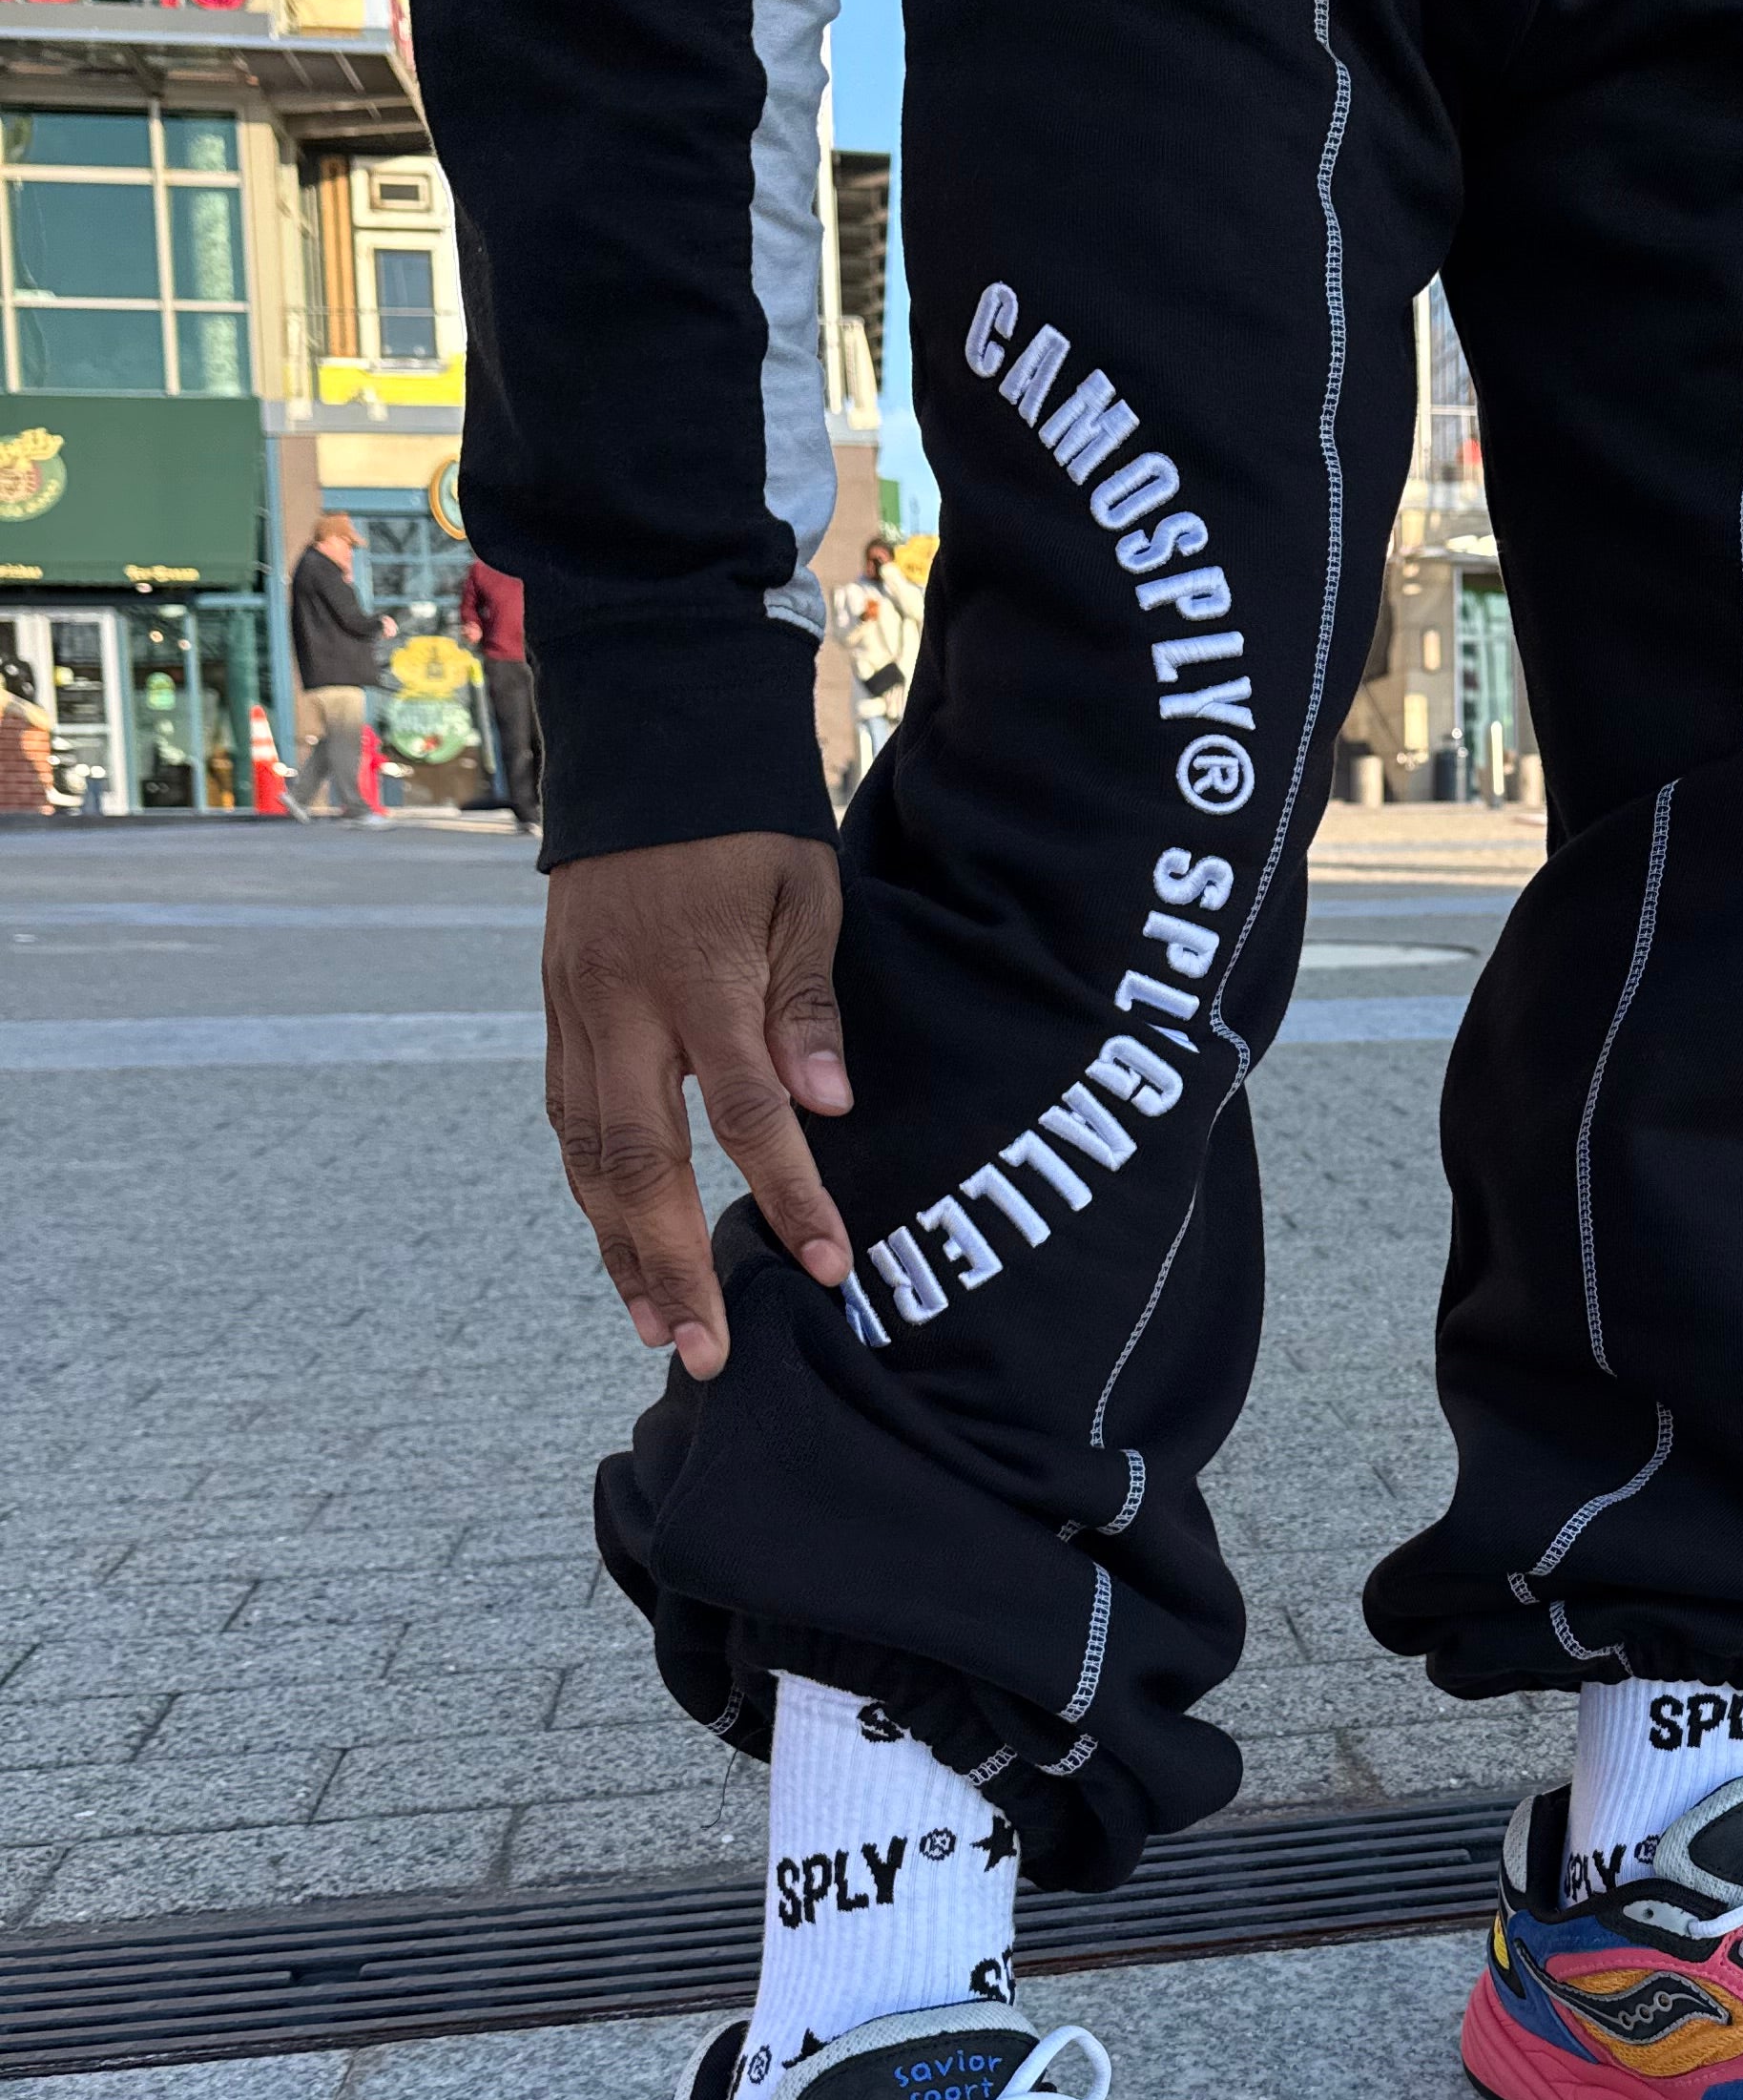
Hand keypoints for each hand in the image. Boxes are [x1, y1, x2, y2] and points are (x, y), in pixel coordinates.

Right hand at [541, 832, 853, 1378]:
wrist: (649, 749)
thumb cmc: (749, 826)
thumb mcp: (806, 896)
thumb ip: (809, 1006)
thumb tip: (827, 1110)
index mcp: (696, 973)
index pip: (746, 1110)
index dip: (788, 1193)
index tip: (829, 1264)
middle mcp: (619, 1004)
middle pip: (639, 1161)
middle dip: (673, 1264)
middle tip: (707, 1350)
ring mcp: (575, 1012)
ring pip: (586, 1155)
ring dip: (621, 1250)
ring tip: (657, 1327)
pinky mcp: (557, 1013)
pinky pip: (568, 1120)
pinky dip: (592, 1193)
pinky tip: (621, 1247)